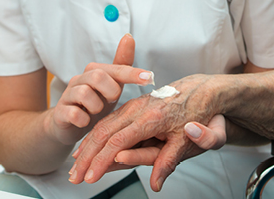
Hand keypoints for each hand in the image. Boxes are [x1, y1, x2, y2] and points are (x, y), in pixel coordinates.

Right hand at [47, 34, 152, 145]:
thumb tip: (129, 37)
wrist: (68, 125)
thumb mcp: (112, 85)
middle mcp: (80, 79)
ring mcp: (68, 95)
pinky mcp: (60, 113)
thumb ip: (122, 66)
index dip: (133, 73)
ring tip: (98, 112)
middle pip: (97, 75)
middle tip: (113, 100)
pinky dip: (83, 119)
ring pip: (83, 93)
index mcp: (95, 71)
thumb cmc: (95, 102)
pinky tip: (86, 122)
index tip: (149, 77)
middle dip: (111, 90)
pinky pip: (72, 113)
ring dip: (96, 106)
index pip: (116, 68)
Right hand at [69, 73, 218, 190]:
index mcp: (151, 118)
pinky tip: (85, 149)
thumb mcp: (187, 141)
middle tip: (74, 178)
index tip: (90, 178)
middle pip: (103, 133)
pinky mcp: (131, 106)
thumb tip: (156, 184)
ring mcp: (132, 105)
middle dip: (86, 157)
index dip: (102, 162)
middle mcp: (137, 109)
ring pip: (101, 126)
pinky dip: (92, 137)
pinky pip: (107, 121)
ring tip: (75, 169)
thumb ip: (169, 162)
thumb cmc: (195, 114)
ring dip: (86, 148)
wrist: (199, 89)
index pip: (118, 142)